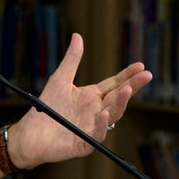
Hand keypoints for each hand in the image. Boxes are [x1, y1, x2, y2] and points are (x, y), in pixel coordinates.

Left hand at [8, 33, 152, 168]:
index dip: (127, 75)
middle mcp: (96, 111)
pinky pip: (97, 133)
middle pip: (118, 97)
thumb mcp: (60, 79)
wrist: (32, 133)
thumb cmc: (47, 107)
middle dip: (132, 86)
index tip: (141, 65)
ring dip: (121, 103)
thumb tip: (78, 36)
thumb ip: (71, 60)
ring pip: (112, 114)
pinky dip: (101, 124)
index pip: (114, 84)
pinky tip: (104, 114)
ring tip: (127, 89)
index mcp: (92, 96)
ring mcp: (93, 126)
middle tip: (146, 75)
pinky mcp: (85, 142)